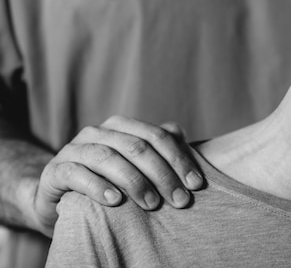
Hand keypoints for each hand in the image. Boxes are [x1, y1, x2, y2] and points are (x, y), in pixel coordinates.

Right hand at [33, 116, 203, 235]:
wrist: (57, 197)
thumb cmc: (105, 181)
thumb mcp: (133, 165)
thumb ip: (157, 149)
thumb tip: (183, 138)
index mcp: (120, 126)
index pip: (157, 136)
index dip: (179, 159)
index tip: (196, 184)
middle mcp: (97, 132)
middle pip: (137, 147)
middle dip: (163, 174)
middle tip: (180, 200)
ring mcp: (74, 149)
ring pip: (108, 157)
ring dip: (134, 181)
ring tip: (152, 204)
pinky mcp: (54, 170)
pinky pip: (77, 174)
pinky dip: (98, 186)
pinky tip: (115, 201)